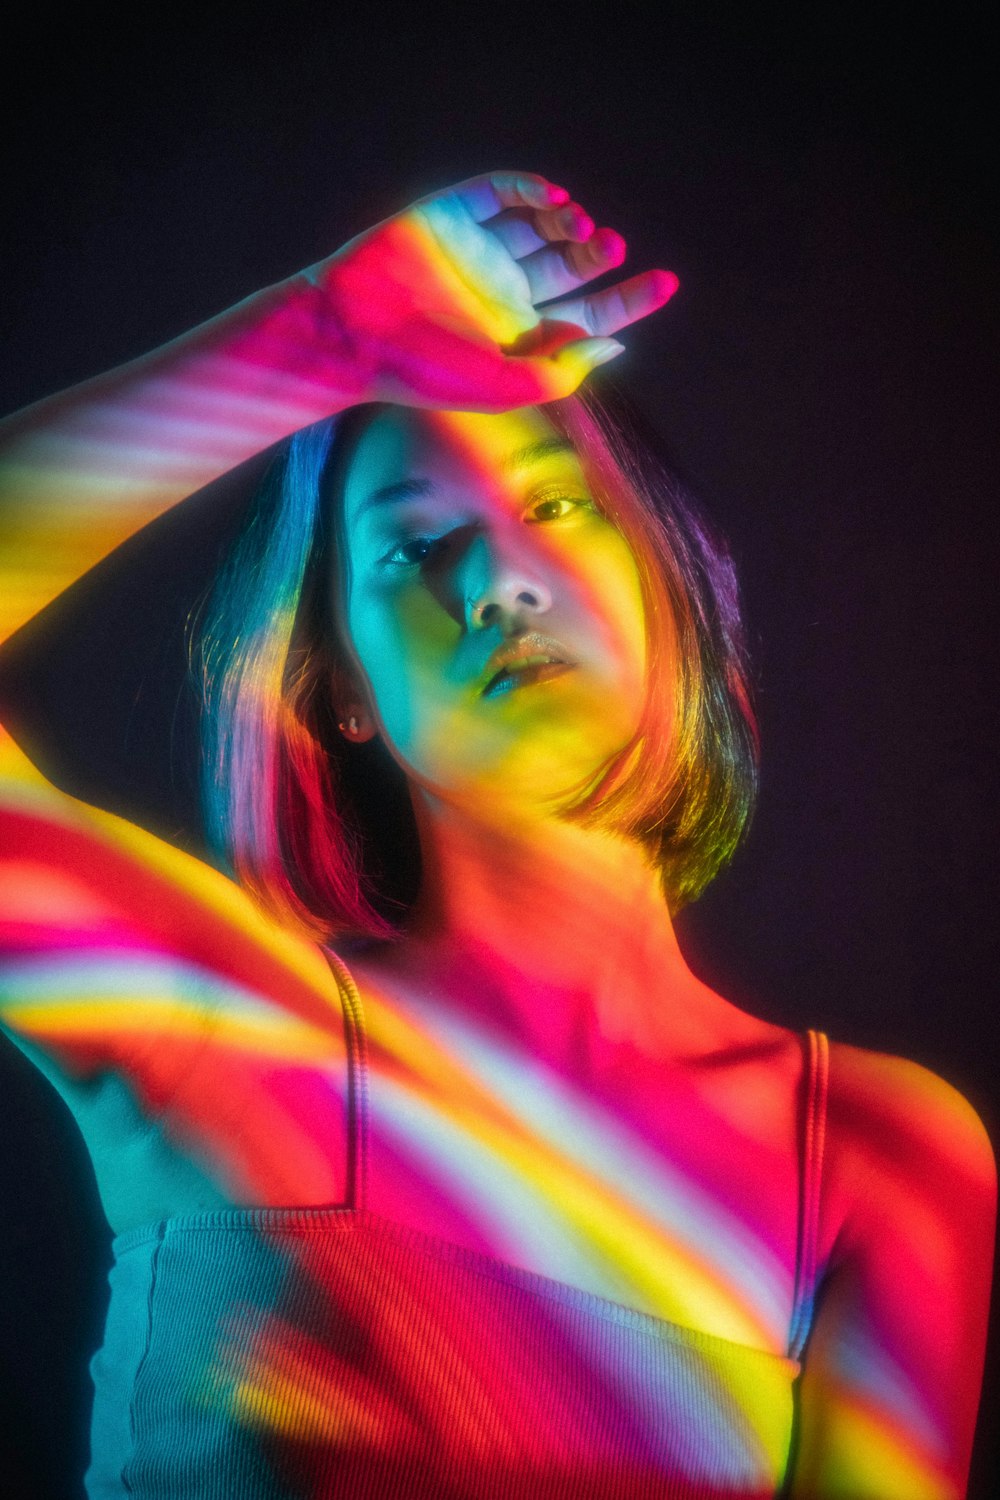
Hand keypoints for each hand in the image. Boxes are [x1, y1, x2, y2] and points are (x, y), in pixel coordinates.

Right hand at [298, 171, 677, 411]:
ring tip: (578, 227)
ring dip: (568, 223)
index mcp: (519, 338)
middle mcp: (502, 295)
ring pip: (540, 228)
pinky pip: (500, 193)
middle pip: (570, 269)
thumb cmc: (426, 373)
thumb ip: (565, 370)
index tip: (668, 281)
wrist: (354, 334)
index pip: (586, 316)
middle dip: (597, 255)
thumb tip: (617, 345)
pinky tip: (554, 200)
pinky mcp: (451, 217)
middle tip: (609, 246)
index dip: (629, 300)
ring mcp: (477, 254)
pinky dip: (531, 189)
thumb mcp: (507, 386)